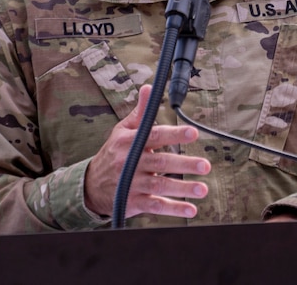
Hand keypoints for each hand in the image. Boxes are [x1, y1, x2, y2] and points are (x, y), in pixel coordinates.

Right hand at [84, 84, 210, 218]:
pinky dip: (173, 209)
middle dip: (184, 164)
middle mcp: (130, 163)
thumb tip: (150, 88)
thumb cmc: (113, 153)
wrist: (92, 185)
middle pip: (160, 163)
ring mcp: (131, 184)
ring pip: (159, 187)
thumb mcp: (122, 130)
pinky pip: (155, 206)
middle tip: (205, 164)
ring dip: (182, 189)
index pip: (154, 136)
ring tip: (203, 188)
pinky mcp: (133, 202)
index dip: (174, 134)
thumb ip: (140, 112)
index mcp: (129, 142)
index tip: (193, 132)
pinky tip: (191, 209)